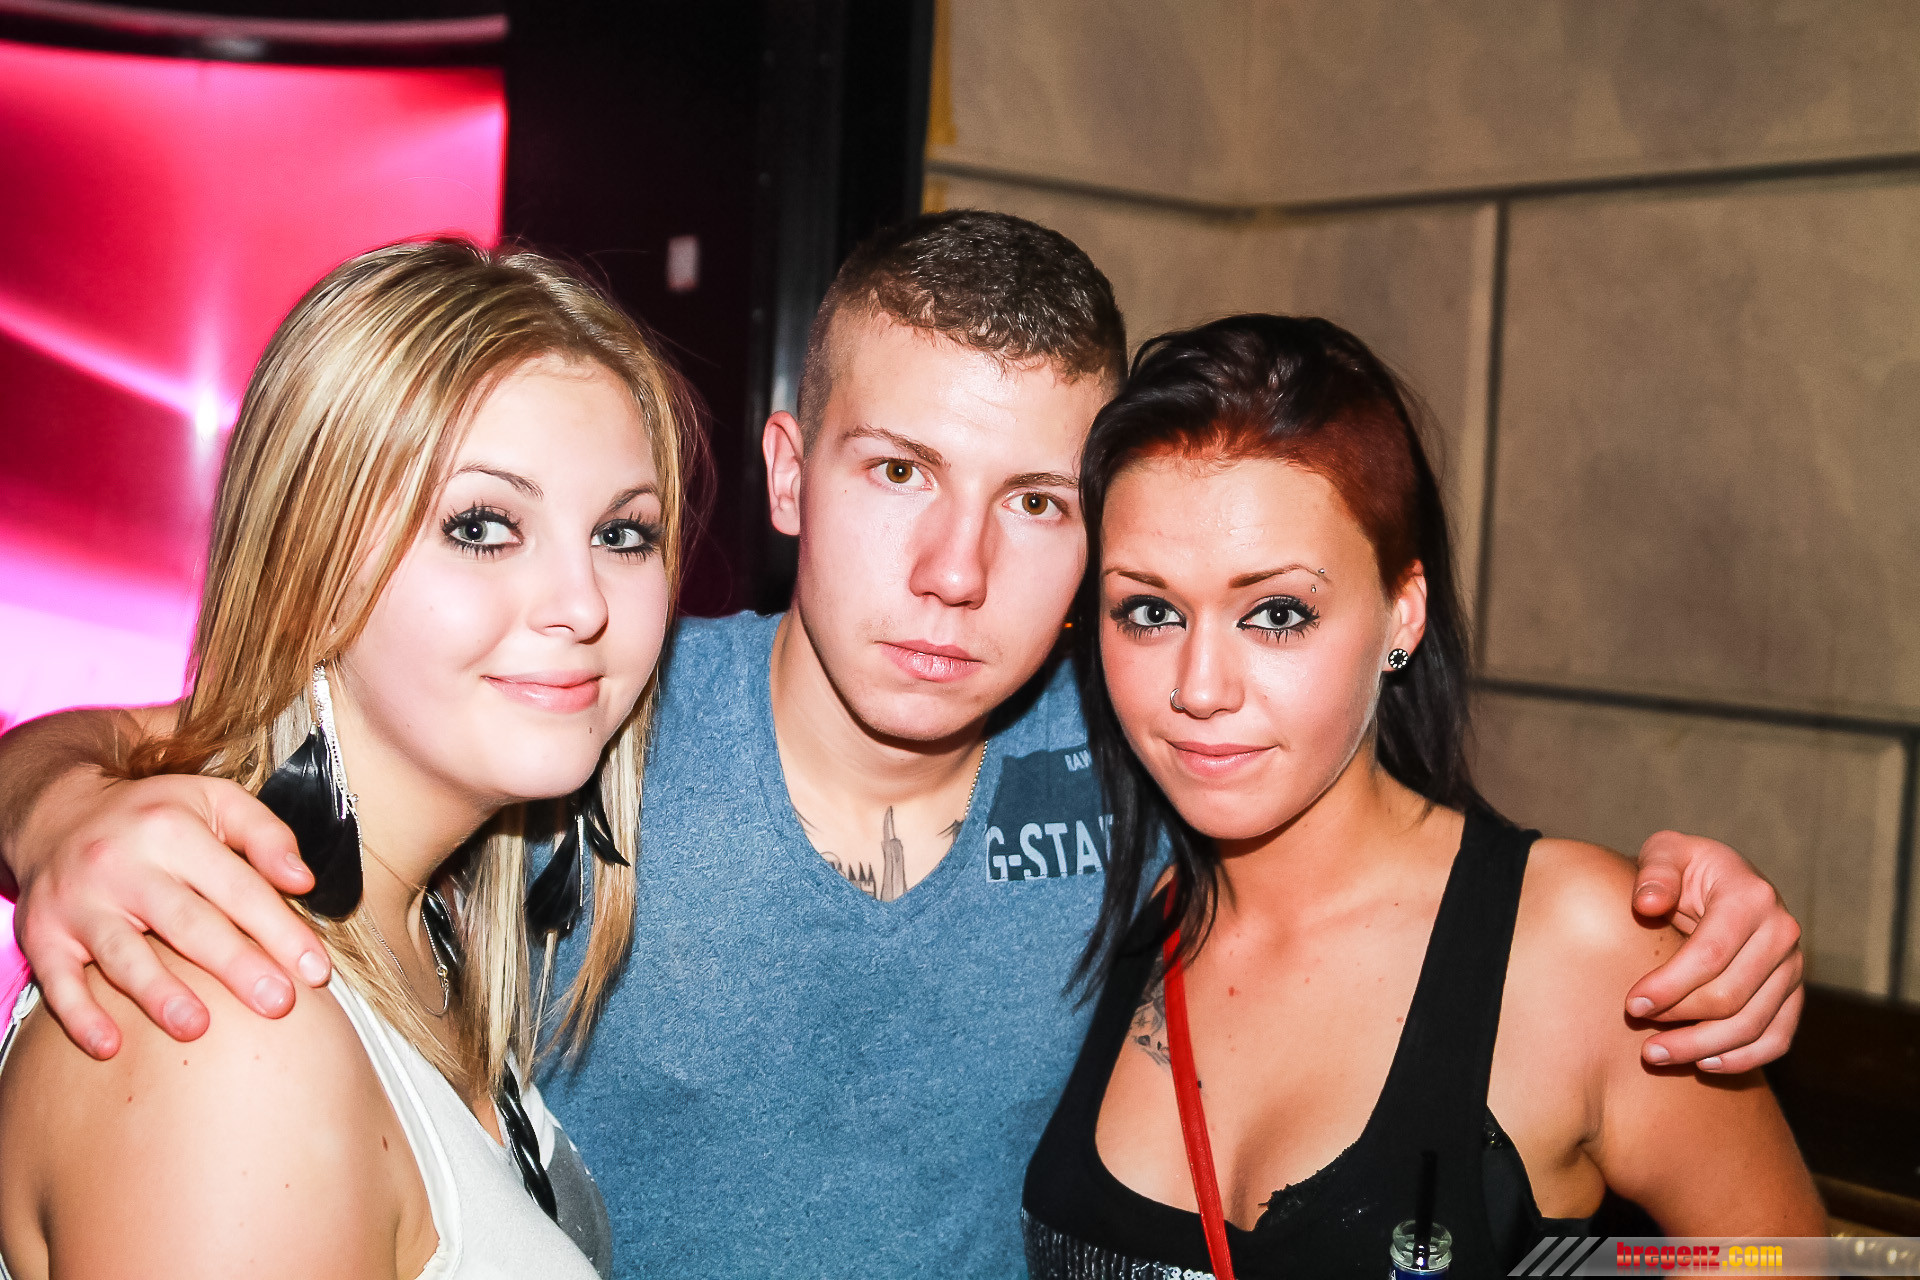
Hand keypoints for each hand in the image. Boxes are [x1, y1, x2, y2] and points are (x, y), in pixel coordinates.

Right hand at [10, 767, 328, 1059]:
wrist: (57, 813)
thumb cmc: (154, 816)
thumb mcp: (215, 800)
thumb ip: (266, 836)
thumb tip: (303, 881)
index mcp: (173, 832)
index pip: (239, 888)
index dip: (281, 931)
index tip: (316, 972)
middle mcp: (123, 866)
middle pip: (187, 923)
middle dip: (236, 966)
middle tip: (278, 1004)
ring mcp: (79, 903)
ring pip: (122, 955)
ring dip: (159, 994)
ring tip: (197, 1027)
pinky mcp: (42, 935)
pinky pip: (58, 981)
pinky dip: (80, 1017)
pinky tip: (110, 1045)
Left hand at [1624, 830, 1803, 1073]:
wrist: (1722, 879)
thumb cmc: (1685, 868)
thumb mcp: (1667, 853)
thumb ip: (1655, 874)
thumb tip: (1647, 905)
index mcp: (1750, 897)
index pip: (1710, 955)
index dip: (1670, 985)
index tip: (1632, 1005)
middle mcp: (1782, 932)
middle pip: (1731, 996)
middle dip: (1680, 1022)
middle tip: (1638, 1035)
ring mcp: (1793, 966)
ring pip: (1753, 1024)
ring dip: (1703, 1047)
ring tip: (1658, 1056)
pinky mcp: (1795, 991)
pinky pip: (1778, 1037)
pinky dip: (1744, 1058)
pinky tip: (1704, 1064)